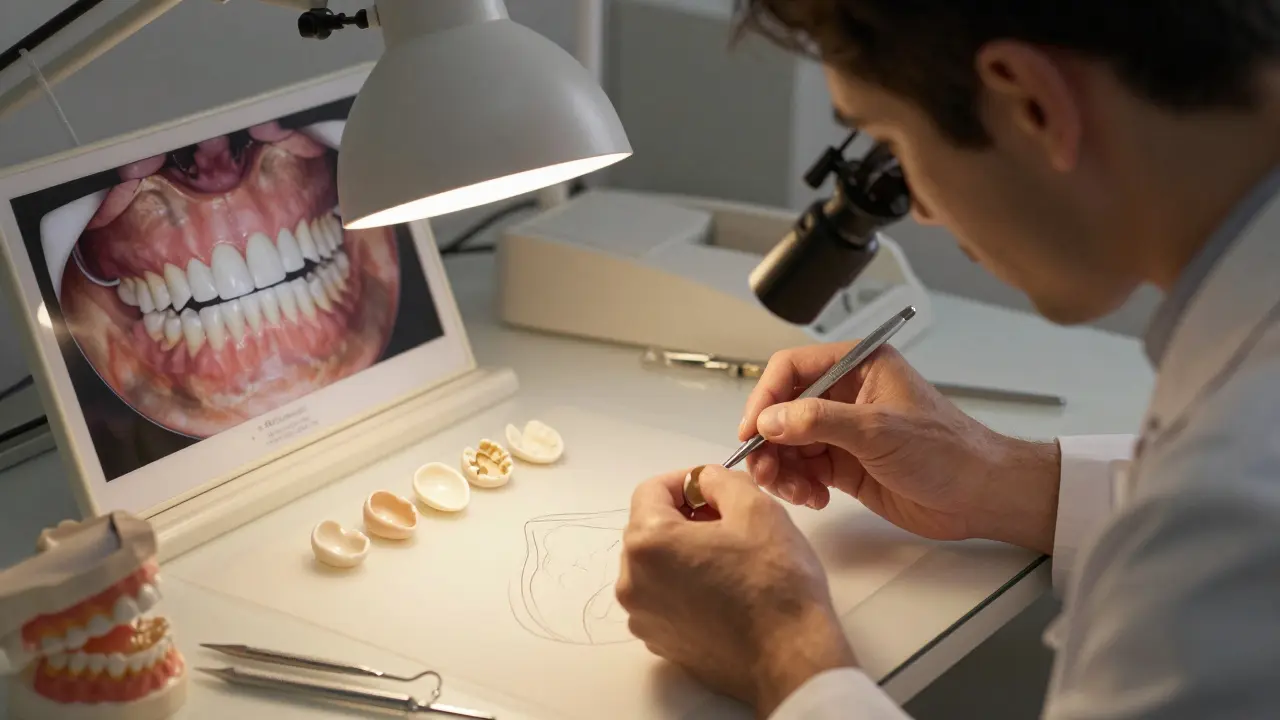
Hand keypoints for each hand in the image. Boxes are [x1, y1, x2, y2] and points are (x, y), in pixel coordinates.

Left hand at [616, 466, 855, 716]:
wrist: (791, 657)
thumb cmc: (775, 581)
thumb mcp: (755, 506)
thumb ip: (719, 479)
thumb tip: (704, 481)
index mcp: (647, 543)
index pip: (651, 490)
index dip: (685, 480)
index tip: (713, 486)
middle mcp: (633, 582)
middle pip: (650, 528)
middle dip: (685, 515)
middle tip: (728, 518)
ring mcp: (643, 617)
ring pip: (656, 564)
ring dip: (685, 550)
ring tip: (729, 554)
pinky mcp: (660, 643)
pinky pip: (664, 597)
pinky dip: (685, 584)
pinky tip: (724, 587)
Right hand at [740, 343, 1061, 553]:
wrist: (980, 496)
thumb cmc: (948, 452)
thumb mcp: (879, 430)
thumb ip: (820, 421)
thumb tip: (770, 419)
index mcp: (858, 367)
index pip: (792, 369)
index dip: (766, 397)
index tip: (752, 429)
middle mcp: (846, 394)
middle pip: (782, 409)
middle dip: (769, 441)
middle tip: (764, 471)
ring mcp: (843, 431)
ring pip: (788, 443)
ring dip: (781, 468)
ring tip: (795, 491)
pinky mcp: (844, 464)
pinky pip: (803, 469)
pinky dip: (798, 485)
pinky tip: (814, 498)